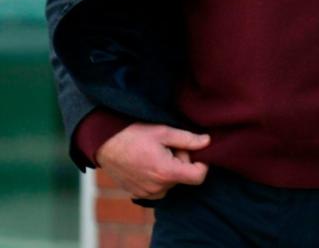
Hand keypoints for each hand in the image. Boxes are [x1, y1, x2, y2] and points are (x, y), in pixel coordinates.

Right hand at [96, 123, 210, 199]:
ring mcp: (146, 193)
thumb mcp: (164, 132)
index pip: (198, 177)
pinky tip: (148, 163)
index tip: (193, 152)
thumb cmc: (133, 134)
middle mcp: (157, 187)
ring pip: (171, 183)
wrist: (104, 143)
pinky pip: (158, 189)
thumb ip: (188, 139)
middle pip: (183, 177)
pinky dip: (159, 178)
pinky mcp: (137, 194)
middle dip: (181, 162)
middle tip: (167, 147)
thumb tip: (207, 141)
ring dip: (170, 171)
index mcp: (166, 172)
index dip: (201, 164)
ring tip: (156, 155)